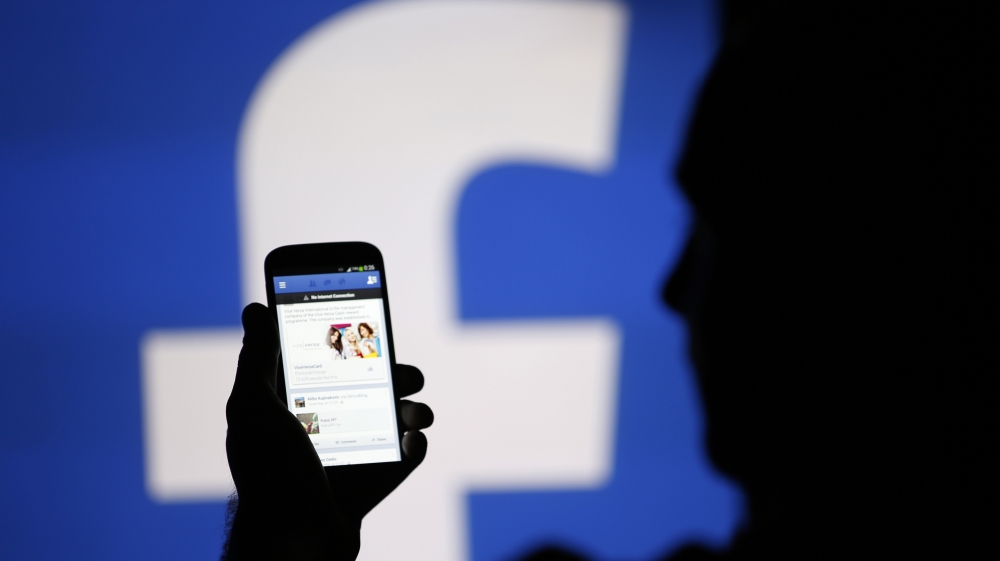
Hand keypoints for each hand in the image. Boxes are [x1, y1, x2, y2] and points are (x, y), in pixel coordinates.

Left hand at [224, 303, 432, 559]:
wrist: (295, 540)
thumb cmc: (268, 474)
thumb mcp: (253, 408)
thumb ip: (256, 358)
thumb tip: (256, 310)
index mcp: (297, 402)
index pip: (328, 359)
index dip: (351, 339)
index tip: (371, 322)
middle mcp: (327, 422)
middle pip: (372, 385)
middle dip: (398, 373)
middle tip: (408, 374)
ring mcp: (354, 451)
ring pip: (395, 418)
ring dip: (414, 409)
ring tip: (415, 413)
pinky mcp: (374, 477)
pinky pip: (406, 455)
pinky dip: (415, 445)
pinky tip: (411, 441)